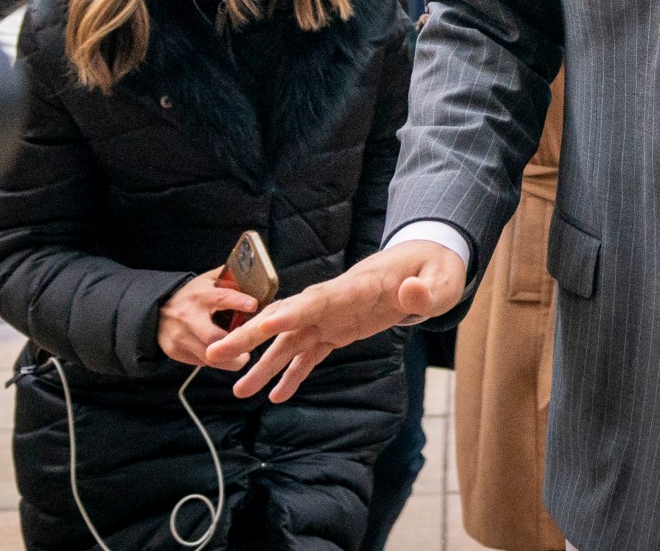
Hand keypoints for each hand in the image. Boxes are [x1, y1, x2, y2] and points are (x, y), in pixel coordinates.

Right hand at [157, 266, 261, 366]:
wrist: (157, 309)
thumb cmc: (192, 295)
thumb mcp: (208, 281)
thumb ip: (230, 278)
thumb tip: (258, 275)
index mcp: (201, 296)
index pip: (221, 298)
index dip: (238, 302)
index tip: (254, 305)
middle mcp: (189, 316)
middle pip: (213, 337)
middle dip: (235, 346)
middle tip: (250, 349)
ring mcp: (180, 335)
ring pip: (208, 356)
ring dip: (229, 360)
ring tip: (242, 358)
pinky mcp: (174, 350)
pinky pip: (200, 361)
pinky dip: (215, 361)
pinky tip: (223, 357)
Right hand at [205, 240, 464, 402]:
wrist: (430, 263)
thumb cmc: (437, 270)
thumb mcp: (443, 281)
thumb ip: (426, 292)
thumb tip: (409, 297)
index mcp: (360, 286)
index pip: (320, 298)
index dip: (293, 311)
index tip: (264, 322)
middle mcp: (338, 300)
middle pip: (289, 316)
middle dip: (252, 333)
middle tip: (216, 351)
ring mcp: (336, 315)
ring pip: (292, 339)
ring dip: (265, 363)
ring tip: (238, 390)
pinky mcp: (340, 329)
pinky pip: (311, 353)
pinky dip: (293, 373)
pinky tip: (275, 395)